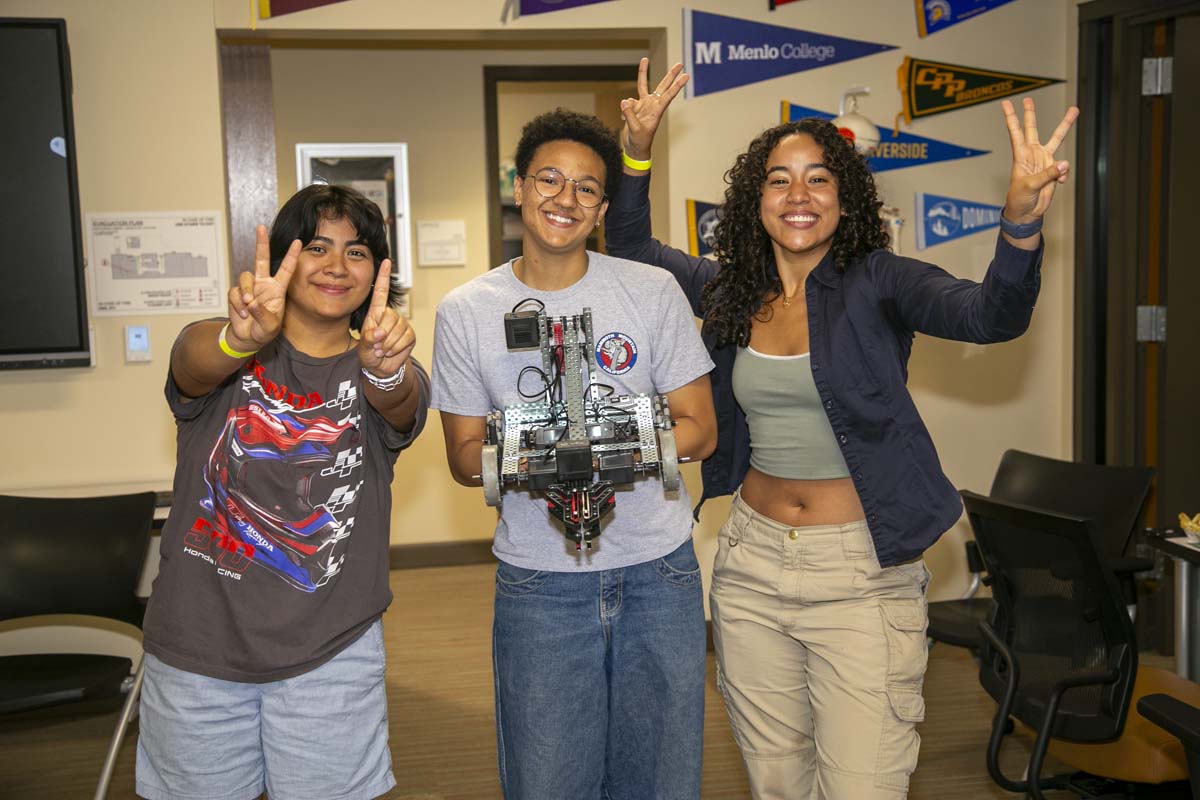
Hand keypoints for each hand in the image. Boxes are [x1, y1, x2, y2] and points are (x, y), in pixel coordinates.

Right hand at [227, 225, 298, 350]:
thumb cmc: (264, 330)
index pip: (286, 269)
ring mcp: (249, 288)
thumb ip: (261, 313)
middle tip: (261, 228)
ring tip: (247, 305)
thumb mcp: (270, 325)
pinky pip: (234, 293)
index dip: (292, 255)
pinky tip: (242, 313)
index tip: (298, 241)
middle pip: (261, 259)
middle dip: (261, 243)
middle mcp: (263, 284)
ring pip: (245, 277)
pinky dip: (237, 304)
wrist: (248, 338)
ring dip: (245, 291)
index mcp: (277, 288)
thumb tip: (250, 301)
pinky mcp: (236, 294)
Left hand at [358, 259, 414, 379]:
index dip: (384, 277)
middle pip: (390, 318)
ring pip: (398, 330)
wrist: (381, 368)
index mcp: (376, 313)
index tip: (386, 261)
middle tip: (377, 346)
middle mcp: (390, 315)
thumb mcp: (363, 347)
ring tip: (383, 349)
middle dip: (382, 336)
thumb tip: (380, 333)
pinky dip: (397, 348)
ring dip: (388, 345)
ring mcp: (401, 324)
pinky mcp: (410, 334)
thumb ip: (368, 339)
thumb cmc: (370, 353)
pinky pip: (406, 338)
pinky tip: (392, 351)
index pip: (380, 292)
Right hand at [619, 57, 688, 161]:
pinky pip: (628, 102)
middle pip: (662, 86)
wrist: (634, 149)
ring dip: (643, 73)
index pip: (669, 95)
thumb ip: (630, 115)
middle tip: (680, 63)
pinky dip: (624, 109)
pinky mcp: (634, 108)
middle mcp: (652, 105)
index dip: (677, 85)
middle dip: (671, 74)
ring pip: (643, 86)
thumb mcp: (635, 130)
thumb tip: (624, 101)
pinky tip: (623, 119)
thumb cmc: (639, 142)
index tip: (686, 76)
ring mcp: (644, 105)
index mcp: (657, 111)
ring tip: (645, 59)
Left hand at [1001, 98, 1078, 223]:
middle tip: (1028, 99)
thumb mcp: (1030, 186)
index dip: (1011, 118)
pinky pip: (1063, 168)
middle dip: (1030, 114)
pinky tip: (1059, 182)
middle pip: (1033, 129)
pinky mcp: (1053, 170)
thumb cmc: (1019, 199)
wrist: (1027, 213)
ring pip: (1056, 139)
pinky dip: (1063, 175)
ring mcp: (1044, 161)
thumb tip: (1064, 164)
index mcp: (1021, 156)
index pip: (1016, 133)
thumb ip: (1047, 174)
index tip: (1006, 103)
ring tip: (1074, 109)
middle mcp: (1032, 154)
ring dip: (1065, 125)